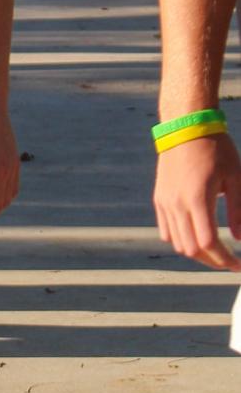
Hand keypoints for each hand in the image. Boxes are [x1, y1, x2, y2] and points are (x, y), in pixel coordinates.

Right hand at [154, 132, 240, 269]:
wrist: (185, 127)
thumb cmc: (215, 149)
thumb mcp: (235, 178)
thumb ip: (238, 211)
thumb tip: (240, 239)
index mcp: (197, 199)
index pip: (209, 244)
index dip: (225, 260)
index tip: (238, 265)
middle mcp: (177, 204)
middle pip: (192, 250)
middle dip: (213, 261)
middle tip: (230, 262)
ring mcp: (165, 202)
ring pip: (177, 244)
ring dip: (197, 253)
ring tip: (216, 251)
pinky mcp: (159, 198)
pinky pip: (166, 231)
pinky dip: (181, 241)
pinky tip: (196, 237)